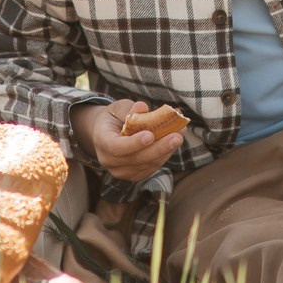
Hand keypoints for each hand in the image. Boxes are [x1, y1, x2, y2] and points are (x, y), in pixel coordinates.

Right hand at [71, 100, 187, 183]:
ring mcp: (121, 171)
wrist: (107, 133)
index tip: (150, 135)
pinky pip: (152, 167)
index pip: (116, 147)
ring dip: (166, 150)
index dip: (133, 143)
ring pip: (147, 164)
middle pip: (136, 159)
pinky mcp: (134, 175)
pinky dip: (165, 155)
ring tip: (180, 134)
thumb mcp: (119, 108)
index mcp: (101, 141)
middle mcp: (109, 161)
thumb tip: (143, 108)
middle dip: (159, 148)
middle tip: (177, 136)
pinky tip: (174, 142)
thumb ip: (130, 109)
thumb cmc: (115, 117)